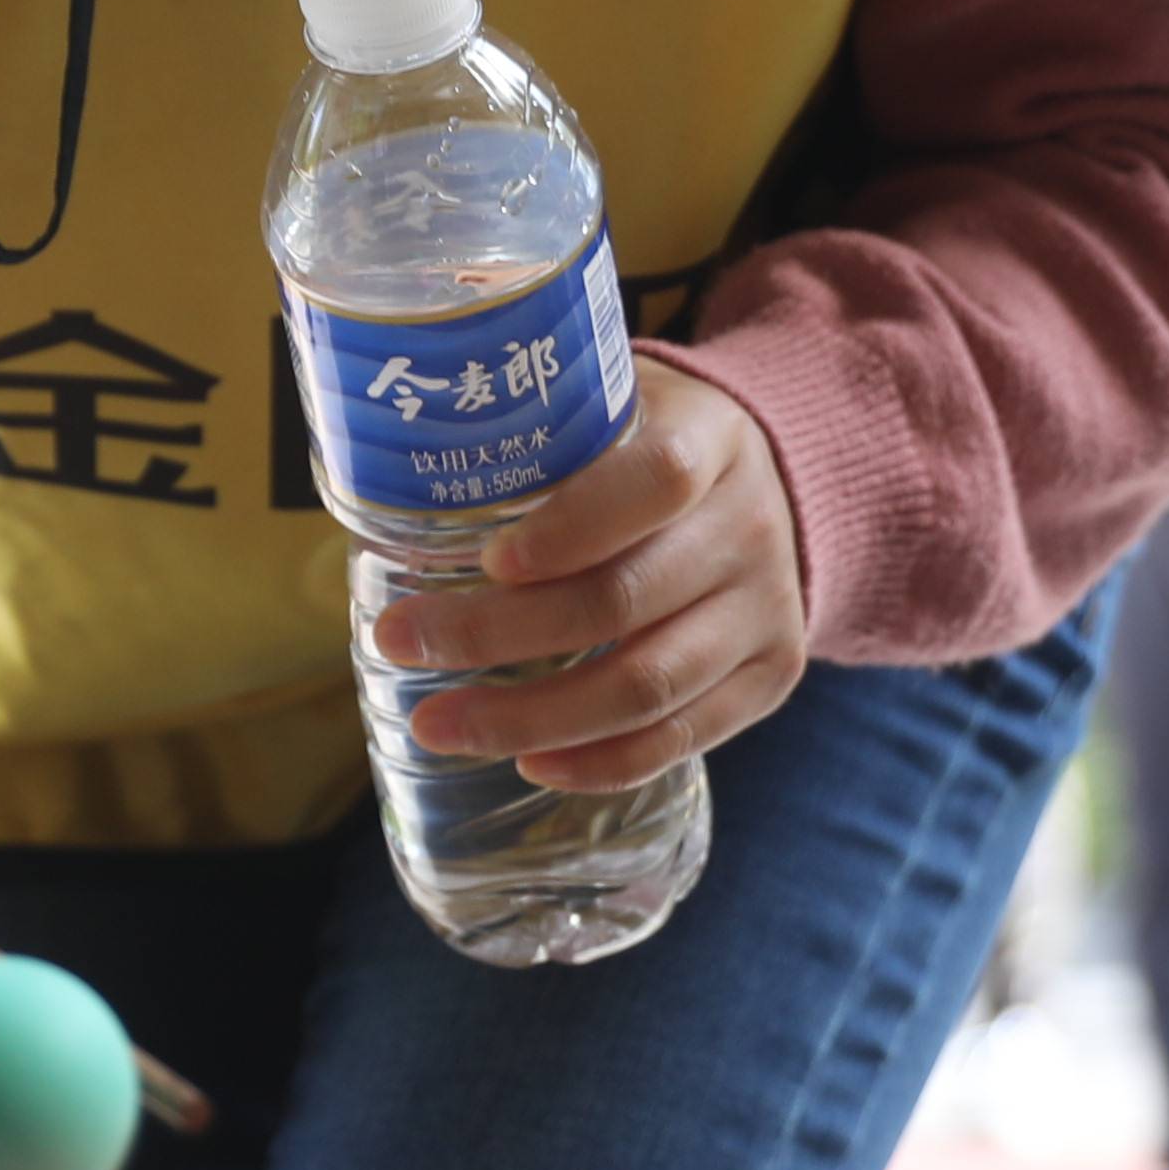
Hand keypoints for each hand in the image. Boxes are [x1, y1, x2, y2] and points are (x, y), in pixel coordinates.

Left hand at [381, 363, 809, 792]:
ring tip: (439, 724)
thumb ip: (537, 429)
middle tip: (400, 642)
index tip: (487, 560)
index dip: (571, 528)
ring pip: (647, 685)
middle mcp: (748, 528)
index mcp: (710, 441)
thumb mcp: (615, 406)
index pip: (655, 483)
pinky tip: (529, 763)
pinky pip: (684, 736)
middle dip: (498, 634)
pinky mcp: (770, 676)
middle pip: (624, 599)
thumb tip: (392, 477)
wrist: (776, 487)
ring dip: (532, 718)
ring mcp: (766, 610)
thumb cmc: (650, 446)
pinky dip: (601, 761)